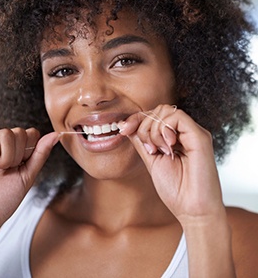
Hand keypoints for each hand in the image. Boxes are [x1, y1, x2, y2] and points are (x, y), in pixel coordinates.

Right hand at [0, 127, 58, 229]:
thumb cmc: (3, 199)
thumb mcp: (27, 176)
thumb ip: (41, 153)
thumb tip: (57, 135)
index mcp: (19, 152)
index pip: (32, 134)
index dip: (30, 150)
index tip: (21, 167)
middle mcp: (4, 145)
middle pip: (21, 133)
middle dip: (17, 156)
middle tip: (6, 171)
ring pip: (7, 133)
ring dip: (5, 156)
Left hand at [119, 104, 224, 226]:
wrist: (193, 211)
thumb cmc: (175, 190)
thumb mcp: (151, 160)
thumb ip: (142, 141)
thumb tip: (127, 125)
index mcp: (175, 137)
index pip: (154, 115)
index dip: (136, 119)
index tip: (123, 129)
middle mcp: (186, 132)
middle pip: (159, 110)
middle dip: (144, 125)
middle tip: (149, 149)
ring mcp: (194, 133)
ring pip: (166, 111)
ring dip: (153, 130)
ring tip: (159, 151)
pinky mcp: (200, 136)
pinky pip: (177, 117)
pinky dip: (164, 129)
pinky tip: (167, 147)